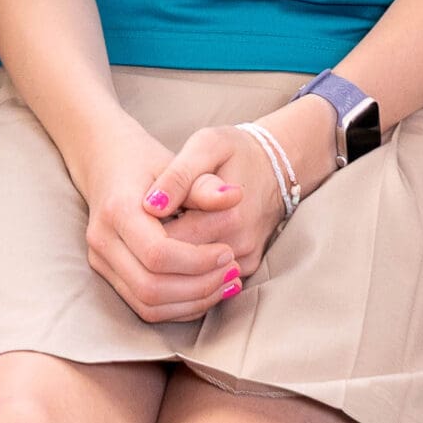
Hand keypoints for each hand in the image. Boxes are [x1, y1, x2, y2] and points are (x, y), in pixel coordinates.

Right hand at [71, 122, 241, 322]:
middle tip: (233, 272)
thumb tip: (235, 196)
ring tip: (226, 283)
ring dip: (191, 302)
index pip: (158, 254)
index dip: (198, 260)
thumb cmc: (148, 162)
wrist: (109, 163)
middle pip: (150, 287)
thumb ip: (202, 185)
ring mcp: (101, 261)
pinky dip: (179, 307)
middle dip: (198, 287)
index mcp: (118, 210)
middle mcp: (102, 241)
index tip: (229, 252)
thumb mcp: (177, 164)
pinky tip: (208, 291)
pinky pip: (144, 306)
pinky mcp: (108, 275)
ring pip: (147, 305)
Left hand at [143, 122, 290, 281]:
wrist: (277, 166)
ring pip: (192, 277)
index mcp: (227, 215)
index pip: (166, 244)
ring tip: (168, 228)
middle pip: (177, 266)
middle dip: (155, 249)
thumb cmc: (235, 151)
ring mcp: (245, 260)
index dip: (145, 231)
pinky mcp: (248, 267)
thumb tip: (152, 205)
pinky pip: (209, 278)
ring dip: (171, 261)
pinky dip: (191, 267)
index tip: (144, 210)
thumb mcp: (206, 145)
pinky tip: (185, 241)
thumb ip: (178, 174)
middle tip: (150, 222)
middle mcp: (239, 244)